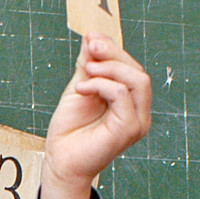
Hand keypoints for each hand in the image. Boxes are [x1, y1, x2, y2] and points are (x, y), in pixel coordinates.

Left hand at [39, 33, 152, 198]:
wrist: (60, 161)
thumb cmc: (69, 130)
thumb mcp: (79, 88)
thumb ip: (89, 66)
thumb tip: (92, 37)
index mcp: (130, 102)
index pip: (132, 68)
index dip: (114, 49)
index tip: (92, 37)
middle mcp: (139, 112)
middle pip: (138, 71)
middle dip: (114, 54)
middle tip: (91, 46)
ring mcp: (137, 121)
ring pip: (138, 80)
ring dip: (111, 68)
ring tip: (87, 70)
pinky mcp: (129, 129)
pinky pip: (123, 95)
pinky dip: (102, 84)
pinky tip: (82, 87)